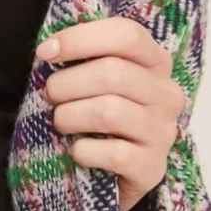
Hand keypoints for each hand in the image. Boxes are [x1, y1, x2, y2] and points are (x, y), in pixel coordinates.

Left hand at [33, 16, 185, 210]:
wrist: (114, 174)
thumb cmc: (98, 119)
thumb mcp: (97, 82)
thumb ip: (84, 58)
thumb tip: (49, 48)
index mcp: (155, 63)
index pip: (127, 35)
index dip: (80, 39)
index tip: (44, 53)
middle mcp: (166, 94)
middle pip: (112, 72)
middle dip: (66, 83)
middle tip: (48, 96)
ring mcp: (162, 131)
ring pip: (108, 111)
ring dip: (69, 116)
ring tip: (61, 122)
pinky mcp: (152, 167)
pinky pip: (112, 153)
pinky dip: (82, 151)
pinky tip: (77, 151)